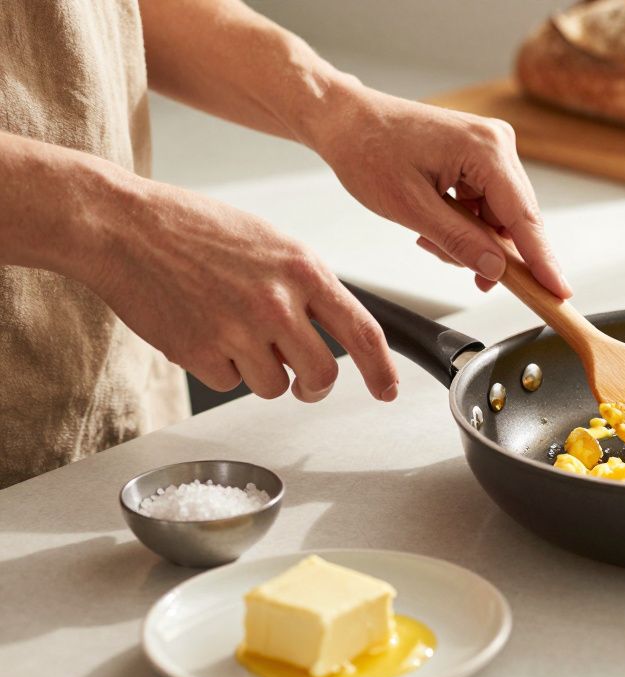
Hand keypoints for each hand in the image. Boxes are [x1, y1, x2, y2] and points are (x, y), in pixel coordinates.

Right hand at [89, 179, 399, 402]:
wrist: (125, 227)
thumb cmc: (195, 228)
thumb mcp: (271, 242)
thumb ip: (306, 284)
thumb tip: (333, 325)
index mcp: (303, 270)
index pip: (362, 332)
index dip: (380, 370)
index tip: (386, 389)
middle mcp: (276, 303)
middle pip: (322, 375)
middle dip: (314, 385)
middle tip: (304, 380)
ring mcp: (237, 332)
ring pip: (275, 386)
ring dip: (262, 372)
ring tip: (236, 334)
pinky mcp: (199, 353)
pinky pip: (229, 383)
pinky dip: (221, 368)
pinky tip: (204, 331)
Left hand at [309, 86, 571, 297]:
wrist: (346, 120)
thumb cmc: (368, 150)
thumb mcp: (411, 207)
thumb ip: (459, 241)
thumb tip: (495, 269)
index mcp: (486, 149)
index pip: (524, 217)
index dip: (543, 261)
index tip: (560, 293)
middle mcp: (497, 143)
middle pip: (516, 219)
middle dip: (492, 253)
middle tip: (473, 280)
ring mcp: (490, 148)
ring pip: (500, 217)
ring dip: (472, 239)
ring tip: (430, 239)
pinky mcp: (480, 156)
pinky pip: (488, 205)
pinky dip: (466, 224)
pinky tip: (436, 226)